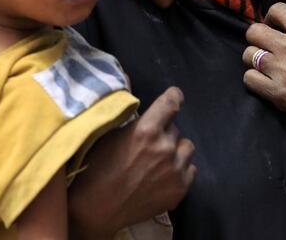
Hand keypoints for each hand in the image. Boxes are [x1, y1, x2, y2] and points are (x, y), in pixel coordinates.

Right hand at [68, 87, 196, 238]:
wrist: (95, 210)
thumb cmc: (95, 168)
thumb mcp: (107, 133)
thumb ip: (124, 107)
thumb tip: (127, 75)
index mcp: (146, 130)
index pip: (171, 103)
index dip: (174, 97)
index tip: (175, 97)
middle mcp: (165, 148)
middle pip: (174, 128)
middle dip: (163, 133)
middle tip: (147, 145)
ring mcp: (175, 170)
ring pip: (186, 147)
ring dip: (175, 150)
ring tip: (157, 160)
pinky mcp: (180, 190)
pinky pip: (191, 169)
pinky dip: (180, 170)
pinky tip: (162, 176)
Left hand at [243, 3, 285, 200]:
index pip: (277, 9)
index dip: (271, 18)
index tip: (274, 28)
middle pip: (254, 31)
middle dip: (257, 39)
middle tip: (266, 49)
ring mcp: (284, 70)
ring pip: (248, 54)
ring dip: (255, 61)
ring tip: (267, 69)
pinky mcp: (278, 93)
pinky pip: (249, 79)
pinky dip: (255, 81)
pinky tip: (267, 84)